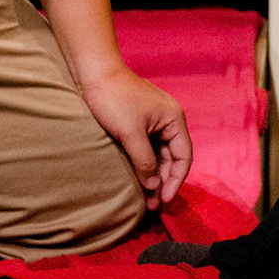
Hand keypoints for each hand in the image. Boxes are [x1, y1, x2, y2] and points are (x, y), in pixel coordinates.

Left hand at [79, 65, 192, 211]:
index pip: (184, 157)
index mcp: (174, 119)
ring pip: (160, 155)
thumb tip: (153, 187)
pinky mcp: (140, 123)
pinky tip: (138, 179)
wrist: (94, 73)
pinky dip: (145, 165)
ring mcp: (154, 122)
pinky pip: (148, 149)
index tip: (164, 200)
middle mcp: (169, 121)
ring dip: (154, 176)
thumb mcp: (130, 133)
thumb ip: (144, 161)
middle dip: (164, 182)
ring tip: (145, 198)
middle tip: (152, 205)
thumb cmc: (114, 99)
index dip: (176, 181)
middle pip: (173, 158)